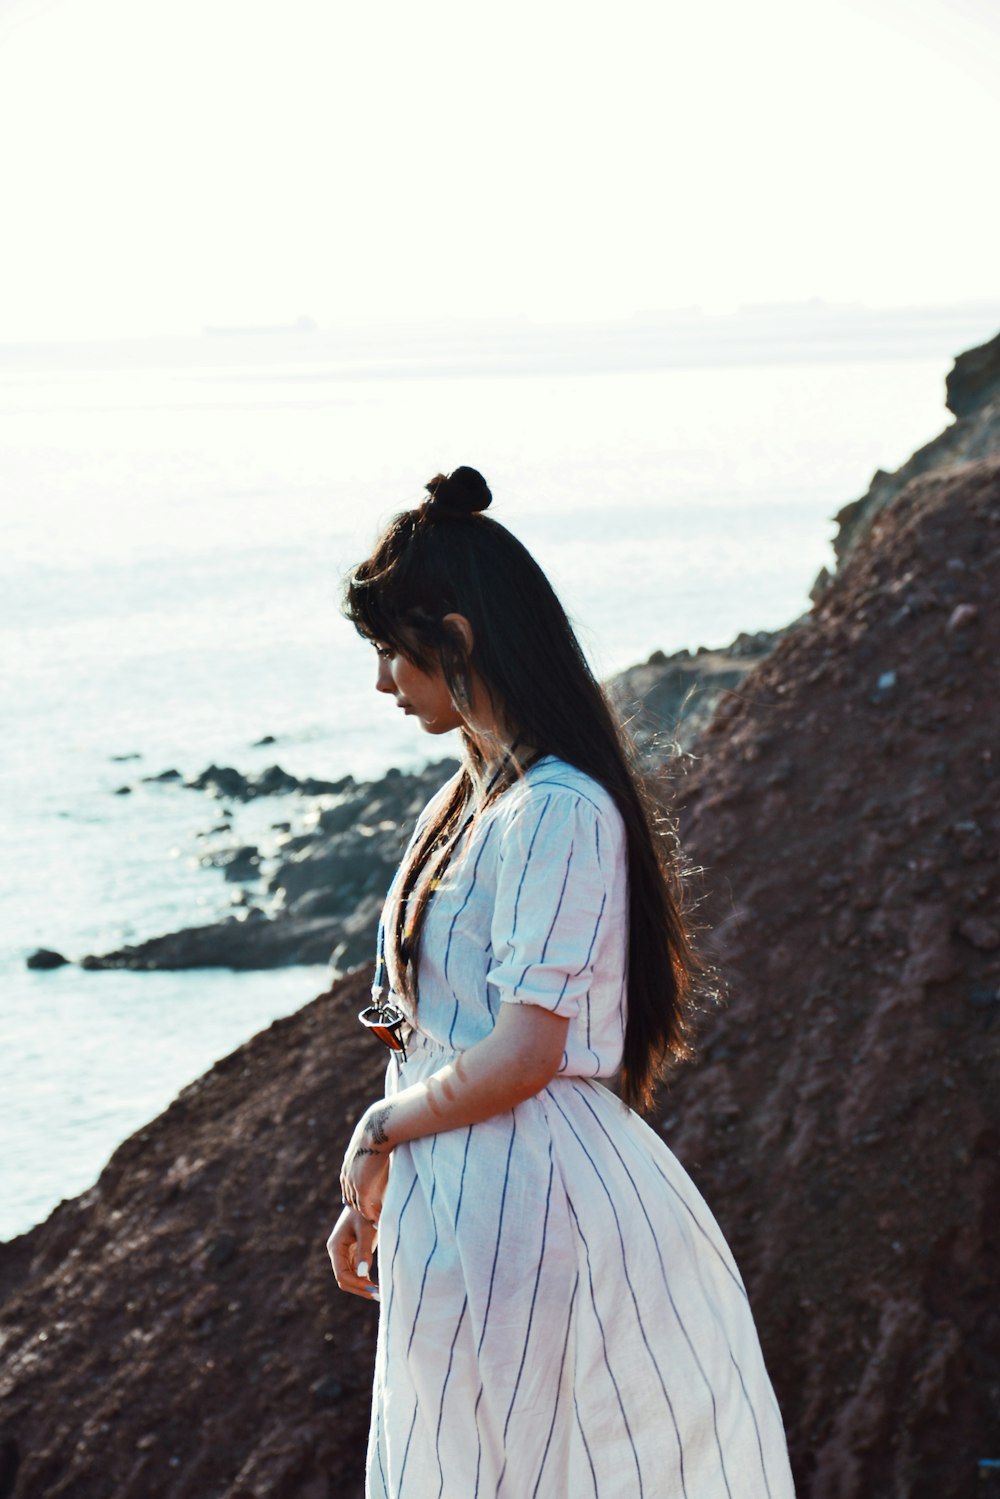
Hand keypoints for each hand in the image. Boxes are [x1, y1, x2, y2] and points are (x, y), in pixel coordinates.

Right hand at [327, 1206, 379, 1300]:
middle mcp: (337, 1252)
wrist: (367, 1197)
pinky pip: (355, 1271)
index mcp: (336, 1247)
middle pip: (344, 1279)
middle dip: (360, 1289)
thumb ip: (364, 1252)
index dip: (357, 1285)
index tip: (374, 1290)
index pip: (342, 1275)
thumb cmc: (366, 1212)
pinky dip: (365, 1279)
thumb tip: (364, 1275)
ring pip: (350, 1277)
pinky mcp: (352, 1252)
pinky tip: (377, 1283)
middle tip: (379, 1296)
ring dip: (363, 1286)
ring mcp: (343, 1253)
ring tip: (380, 1293)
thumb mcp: (366, 1230)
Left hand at [340, 1104, 391, 1225]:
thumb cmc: (379, 1130)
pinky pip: (365, 1209)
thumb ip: (374, 1144)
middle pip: (350, 1198)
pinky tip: (379, 1220)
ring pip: (357, 1206)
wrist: (376, 1129)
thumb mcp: (370, 1139)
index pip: (348, 1186)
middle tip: (370, 1215)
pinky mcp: (362, 1189)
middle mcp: (347, 1176)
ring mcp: (353, 1184)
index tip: (363, 1203)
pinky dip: (371, 1215)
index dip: (355, 1195)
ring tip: (376, 1220)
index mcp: (347, 1164)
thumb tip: (385, 1137)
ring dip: (366, 1213)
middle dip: (359, 1207)